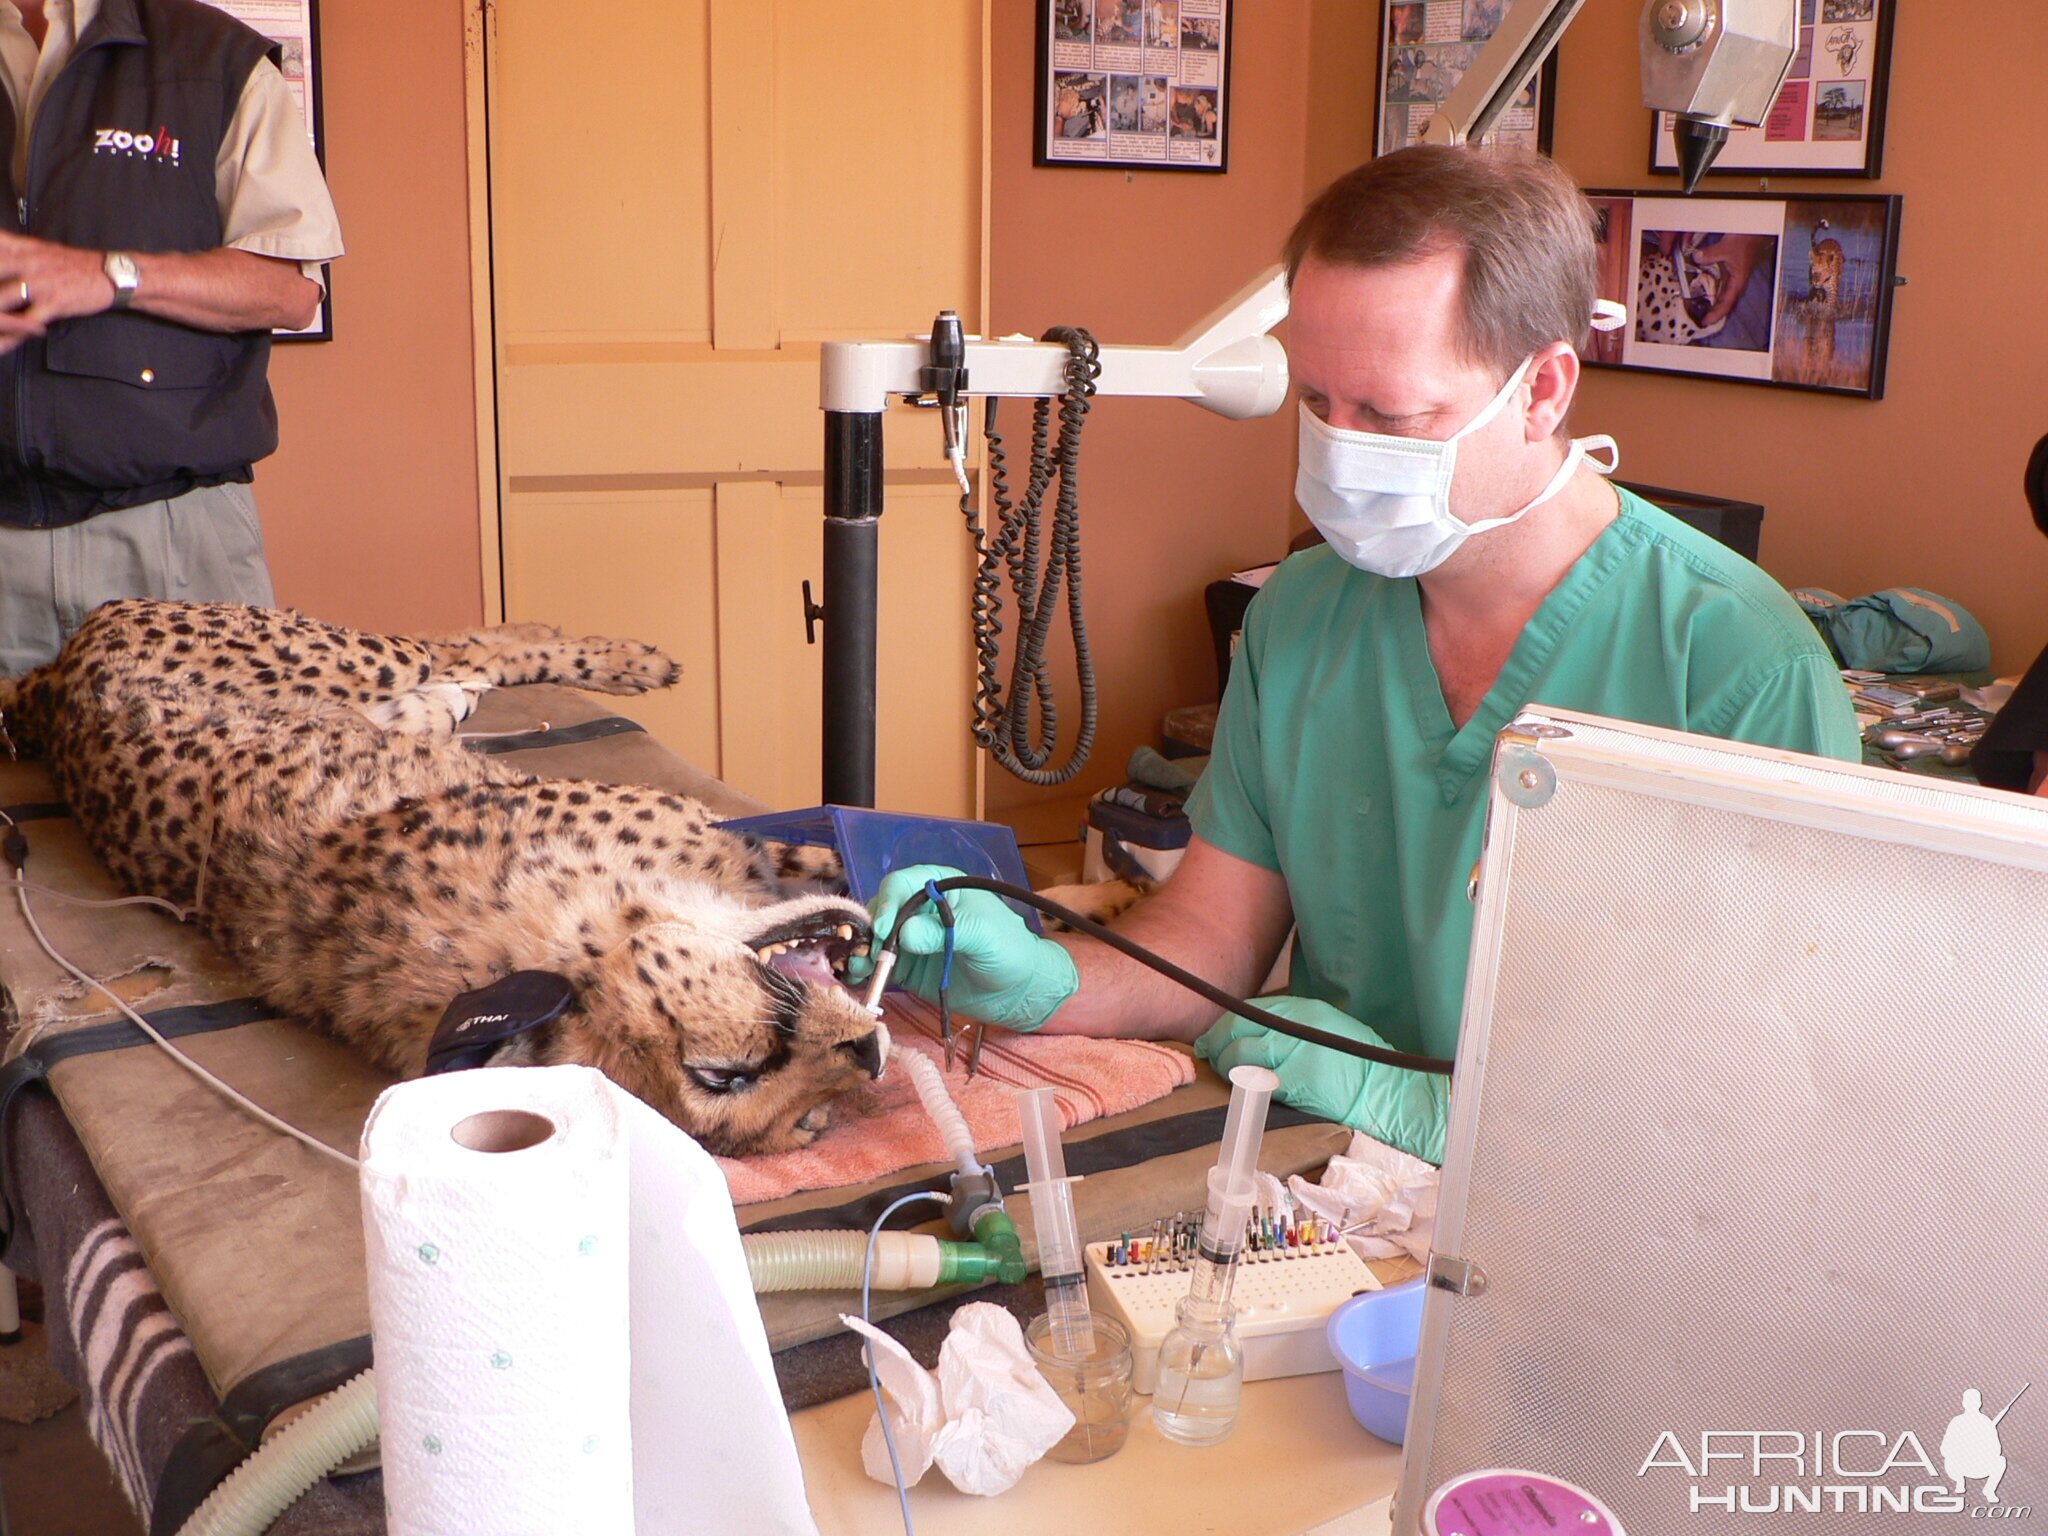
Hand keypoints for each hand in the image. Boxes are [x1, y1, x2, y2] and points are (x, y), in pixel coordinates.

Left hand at [0, 232, 117, 355]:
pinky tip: (2, 345)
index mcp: (17, 249)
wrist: (111, 274)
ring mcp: (38, 283)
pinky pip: (25, 324)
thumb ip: (8, 246)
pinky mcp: (53, 303)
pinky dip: (9, 339)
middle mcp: (24, 263)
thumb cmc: (71, 265)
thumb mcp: (36, 247)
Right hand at [851, 864, 1078, 1032]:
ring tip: (860, 968)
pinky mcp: (908, 967)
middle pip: (881, 909)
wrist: (1018, 991)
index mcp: (940, 887)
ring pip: (875, 937)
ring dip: (863, 950)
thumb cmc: (1008, 950)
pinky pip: (881, 964)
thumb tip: (905, 934)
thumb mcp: (982, 935)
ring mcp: (912, 938)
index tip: (884, 927)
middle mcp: (920, 909)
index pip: (902, 884)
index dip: (888, 902)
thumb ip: (944, 932)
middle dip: (871, 929)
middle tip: (870, 953)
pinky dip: (867, 970)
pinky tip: (861, 978)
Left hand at [1196, 995, 1448, 1164]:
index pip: (1252, 1009)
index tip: (1213, 1036)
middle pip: (1239, 1025)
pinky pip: (1255, 1080)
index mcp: (1307, 1010)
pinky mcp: (1296, 1080)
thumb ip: (1295, 1028)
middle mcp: (1299, 1024)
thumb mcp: (1330, 1031)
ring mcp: (1296, 1051)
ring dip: (1225, 1064)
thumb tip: (1254, 1034)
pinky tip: (1242, 1089)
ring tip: (1225, 1073)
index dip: (1226, 1023)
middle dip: (1217, 1040)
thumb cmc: (1362, 1066)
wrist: (1389, 1092)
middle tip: (1209, 1054)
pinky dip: (1243, 1084)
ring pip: (1240, 1052)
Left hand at [1691, 234, 1772, 329]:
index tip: (1706, 322)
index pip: (1727, 303)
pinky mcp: (1731, 271)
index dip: (1717, 314)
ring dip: (1714, 305)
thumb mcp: (1726, 247)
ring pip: (1724, 296)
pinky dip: (1713, 292)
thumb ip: (1710, 254)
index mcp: (1739, 280)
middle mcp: (1737, 281)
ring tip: (1702, 312)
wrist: (1755, 231)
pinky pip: (1721, 286)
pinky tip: (1705, 294)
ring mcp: (1734, 277)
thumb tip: (1697, 259)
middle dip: (1715, 314)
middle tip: (1702, 321)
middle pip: (1726, 304)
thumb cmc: (1746, 239)